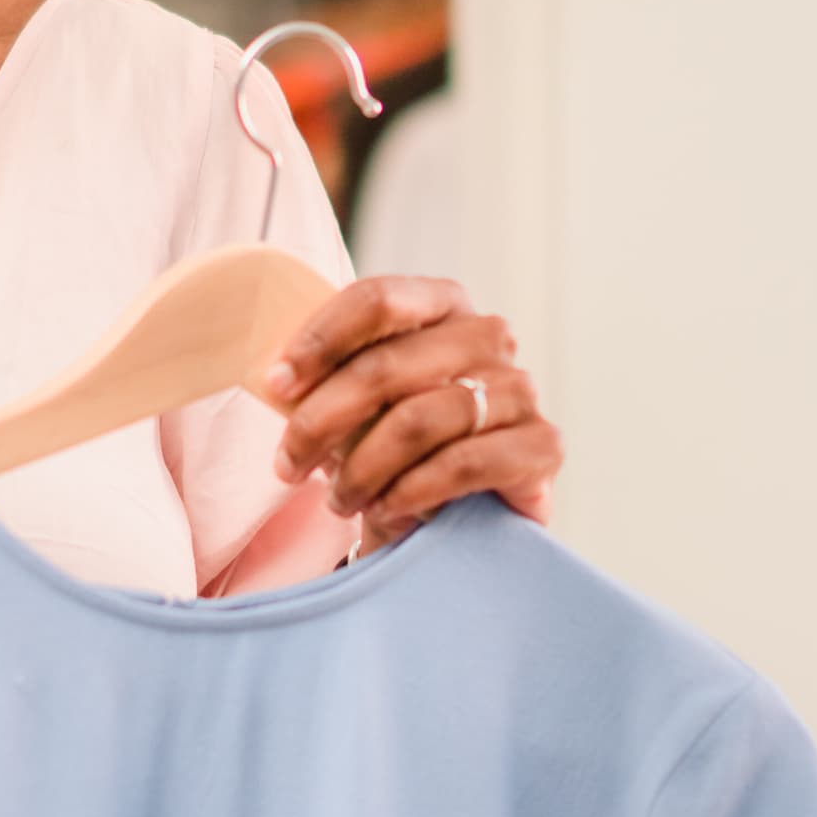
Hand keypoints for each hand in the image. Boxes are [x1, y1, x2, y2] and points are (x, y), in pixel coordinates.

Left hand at [263, 275, 560, 553]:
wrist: (459, 516)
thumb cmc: (397, 447)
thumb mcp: (356, 404)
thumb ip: (326, 377)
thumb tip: (274, 378)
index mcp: (441, 303)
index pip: (377, 300)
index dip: (318, 341)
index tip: (274, 386)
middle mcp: (487, 336)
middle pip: (388, 366)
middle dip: (322, 421)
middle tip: (288, 465)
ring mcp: (520, 389)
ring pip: (420, 419)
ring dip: (363, 469)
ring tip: (339, 500)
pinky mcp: (542, 445)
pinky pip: (462, 463)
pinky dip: (411, 492)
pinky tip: (386, 511)